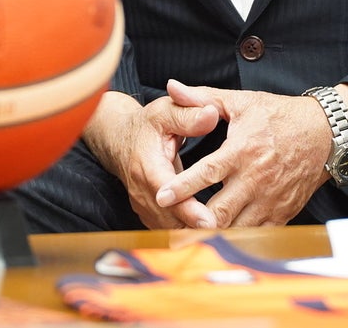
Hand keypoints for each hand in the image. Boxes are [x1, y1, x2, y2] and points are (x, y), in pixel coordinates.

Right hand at [83, 91, 221, 228]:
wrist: (119, 140)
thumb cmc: (147, 126)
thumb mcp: (165, 111)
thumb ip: (188, 114)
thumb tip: (211, 115)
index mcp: (147, 166)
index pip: (167, 194)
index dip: (188, 209)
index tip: (210, 220)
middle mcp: (142, 192)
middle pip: (171, 220)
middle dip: (198, 228)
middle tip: (228, 233)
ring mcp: (144, 207)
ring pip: (171, 230)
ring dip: (195, 234)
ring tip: (226, 236)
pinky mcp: (150, 215)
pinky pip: (170, 231)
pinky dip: (189, 233)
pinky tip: (212, 234)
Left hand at [154, 80, 331, 227]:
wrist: (324, 133)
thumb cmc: (279, 116)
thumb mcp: (240, 101)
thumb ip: (202, 98)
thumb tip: (172, 87)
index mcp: (242, 150)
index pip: (207, 173)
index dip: (182, 187)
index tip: (161, 196)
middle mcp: (256, 179)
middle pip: (220, 211)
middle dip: (195, 221)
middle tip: (171, 224)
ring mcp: (270, 199)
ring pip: (237, 228)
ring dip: (213, 233)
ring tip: (189, 235)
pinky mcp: (282, 212)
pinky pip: (257, 234)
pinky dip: (238, 238)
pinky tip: (220, 238)